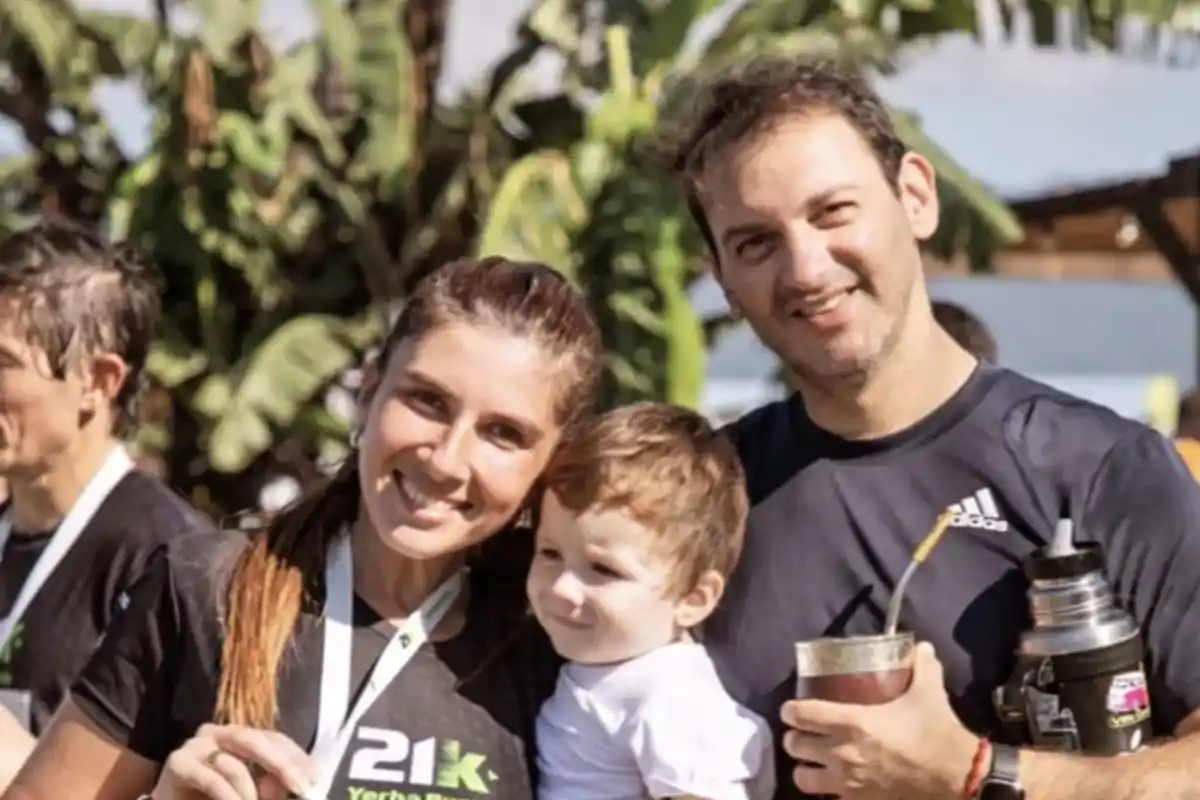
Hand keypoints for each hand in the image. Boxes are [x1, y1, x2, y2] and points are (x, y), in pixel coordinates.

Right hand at [151, 724, 315, 799]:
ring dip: (251, 791)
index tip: (314, 778)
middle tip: (300, 788)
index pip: (273, 737)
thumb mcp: (246, 792)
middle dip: (282, 765)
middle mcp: (217, 733)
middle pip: (257, 740)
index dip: (296, 757)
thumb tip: (291, 784)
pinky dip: (229, 796)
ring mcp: (195, 746)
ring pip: (234, 762)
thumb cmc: (208, 799)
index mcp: (237, 736)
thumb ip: (268, 787)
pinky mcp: (178, 764)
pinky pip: (211, 778)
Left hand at [781, 642, 978, 799]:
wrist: (958, 778)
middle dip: (794, 737)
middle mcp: (842, 753)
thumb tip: (922, 647)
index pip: (803, 715)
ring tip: (812, 761)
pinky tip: (836, 783)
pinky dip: (827, 790)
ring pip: (803, 778)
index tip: (790, 708)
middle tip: (802, 732)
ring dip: (804, 767)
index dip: (790, 710)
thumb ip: (922, 666)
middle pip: (795, 745)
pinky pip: (829, 798)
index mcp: (853, 723)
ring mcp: (848, 783)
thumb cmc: (937, 733)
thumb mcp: (928, 692)